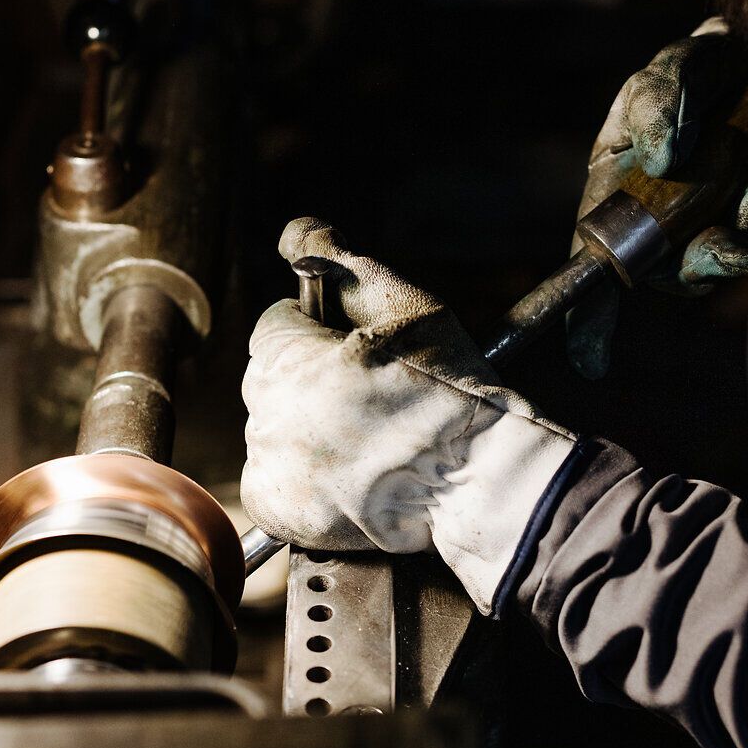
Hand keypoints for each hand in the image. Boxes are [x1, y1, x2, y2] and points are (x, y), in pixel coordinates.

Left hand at [240, 218, 577, 612]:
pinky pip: (273, 479)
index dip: (317, 331)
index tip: (354, 348)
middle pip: (270, 377)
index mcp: (289, 360)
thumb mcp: (403, 303)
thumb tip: (294, 234)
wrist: (478, 478)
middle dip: (307, 376)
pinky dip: (301, 473)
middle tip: (365, 391)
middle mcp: (269, 417)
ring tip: (364, 432)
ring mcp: (273, 469)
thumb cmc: (447, 388)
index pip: (275, 326)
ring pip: (272, 428)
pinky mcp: (282, 512)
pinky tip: (347, 466)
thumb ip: (340, 260)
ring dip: (305, 424)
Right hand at [569, 20, 747, 378]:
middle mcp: (661, 220)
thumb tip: (663, 158)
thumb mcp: (671, 71)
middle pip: (671, 271)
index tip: (592, 362)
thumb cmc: (701, 68)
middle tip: (737, 243)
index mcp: (616, 191)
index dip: (585, 315)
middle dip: (707, 260)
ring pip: (725, 256)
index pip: (592, 259)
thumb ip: (659, 102)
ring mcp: (713, 221)